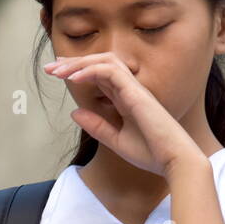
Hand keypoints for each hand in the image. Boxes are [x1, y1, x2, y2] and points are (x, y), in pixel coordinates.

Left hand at [44, 52, 198, 177]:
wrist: (174, 162)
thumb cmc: (151, 153)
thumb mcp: (115, 140)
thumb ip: (96, 125)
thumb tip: (74, 113)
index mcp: (125, 99)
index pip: (99, 75)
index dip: (78, 70)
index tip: (58, 72)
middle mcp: (129, 90)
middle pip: (99, 63)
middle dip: (73, 63)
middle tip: (49, 68)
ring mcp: (134, 89)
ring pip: (104, 61)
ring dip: (79, 64)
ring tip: (58, 71)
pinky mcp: (136, 93)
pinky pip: (110, 73)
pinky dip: (91, 71)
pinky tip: (74, 79)